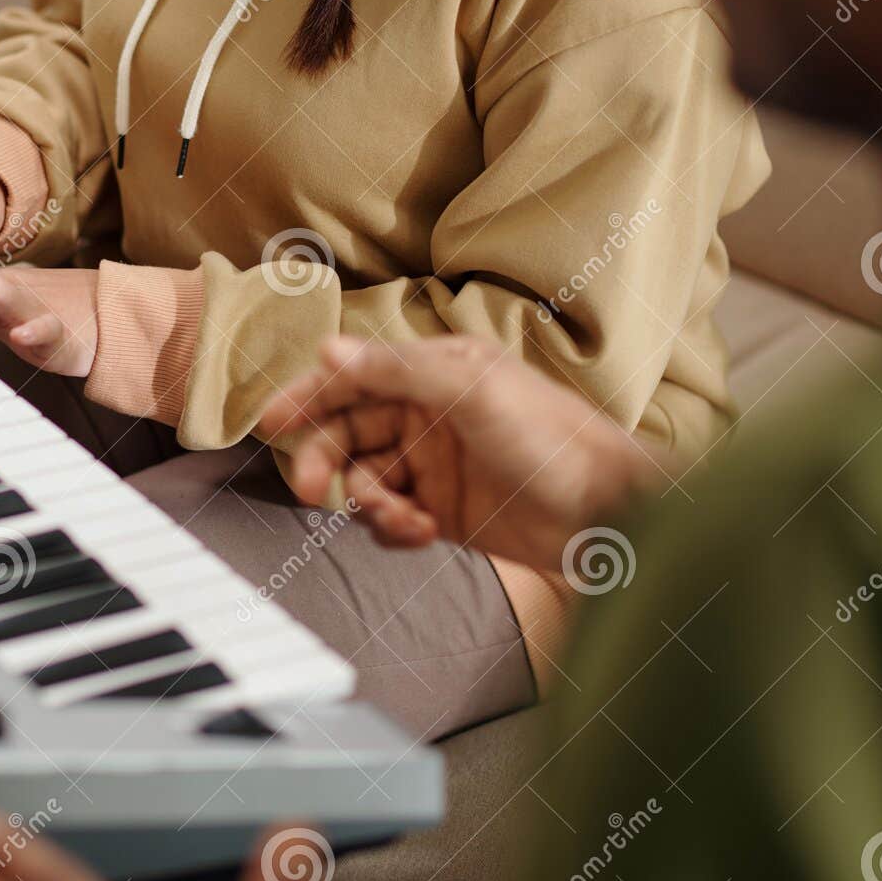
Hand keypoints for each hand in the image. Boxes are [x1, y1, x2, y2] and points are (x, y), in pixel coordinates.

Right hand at [257, 336, 656, 571]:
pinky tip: (423, 532)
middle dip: (325, 461)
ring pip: (363, 479)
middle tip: (311, 490)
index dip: (308, 395)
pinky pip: (389, 518)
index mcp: (434, 372)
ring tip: (403, 519)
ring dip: (368, 503)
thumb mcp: (473, 391)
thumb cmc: (554, 440)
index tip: (272, 422)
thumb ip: (397, 370)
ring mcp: (433, 464)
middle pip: (346, 432)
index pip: (352, 376)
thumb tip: (329, 348)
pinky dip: (394, 528)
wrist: (609, 515)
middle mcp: (427, 414)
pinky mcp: (442, 512)